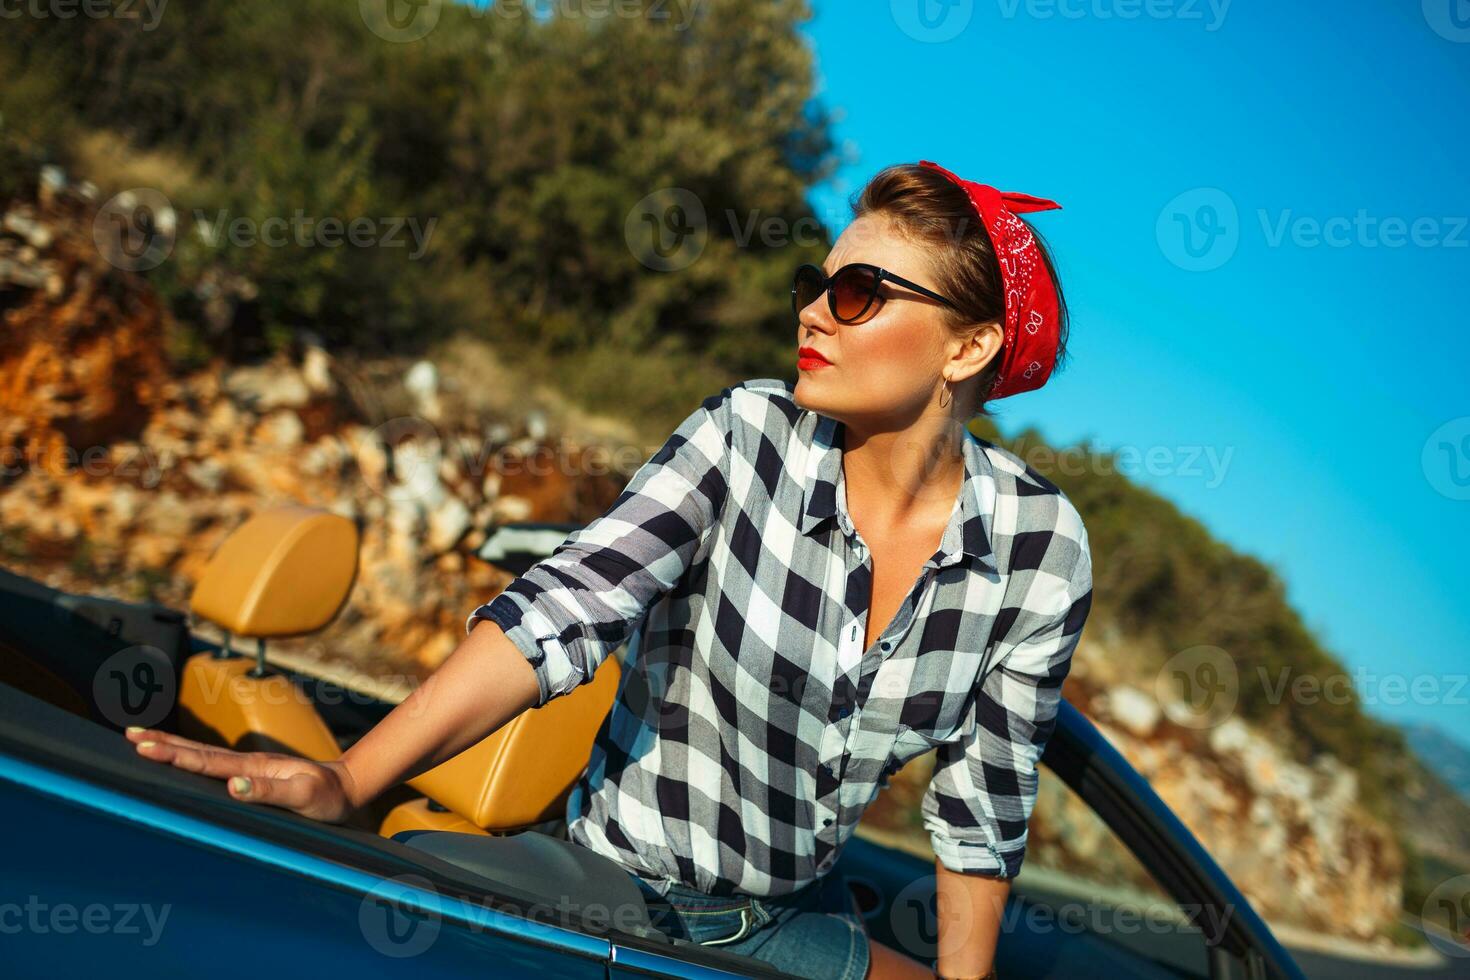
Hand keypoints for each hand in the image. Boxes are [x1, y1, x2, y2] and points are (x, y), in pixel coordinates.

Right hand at [124, 727, 360, 823]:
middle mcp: (246, 766)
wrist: (347, 788)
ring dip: (172, 749)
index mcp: (252, 768)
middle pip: (197, 752)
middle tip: (128, 734)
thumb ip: (270, 792)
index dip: (173, 754)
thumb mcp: (304, 797)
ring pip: (203, 757)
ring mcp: (248, 770)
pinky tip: (180, 761)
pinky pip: (213, 768)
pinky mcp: (252, 778)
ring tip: (142, 741)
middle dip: (162, 743)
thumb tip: (232, 787)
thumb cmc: (327, 797)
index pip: (205, 761)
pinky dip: (190, 761)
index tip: (142, 746)